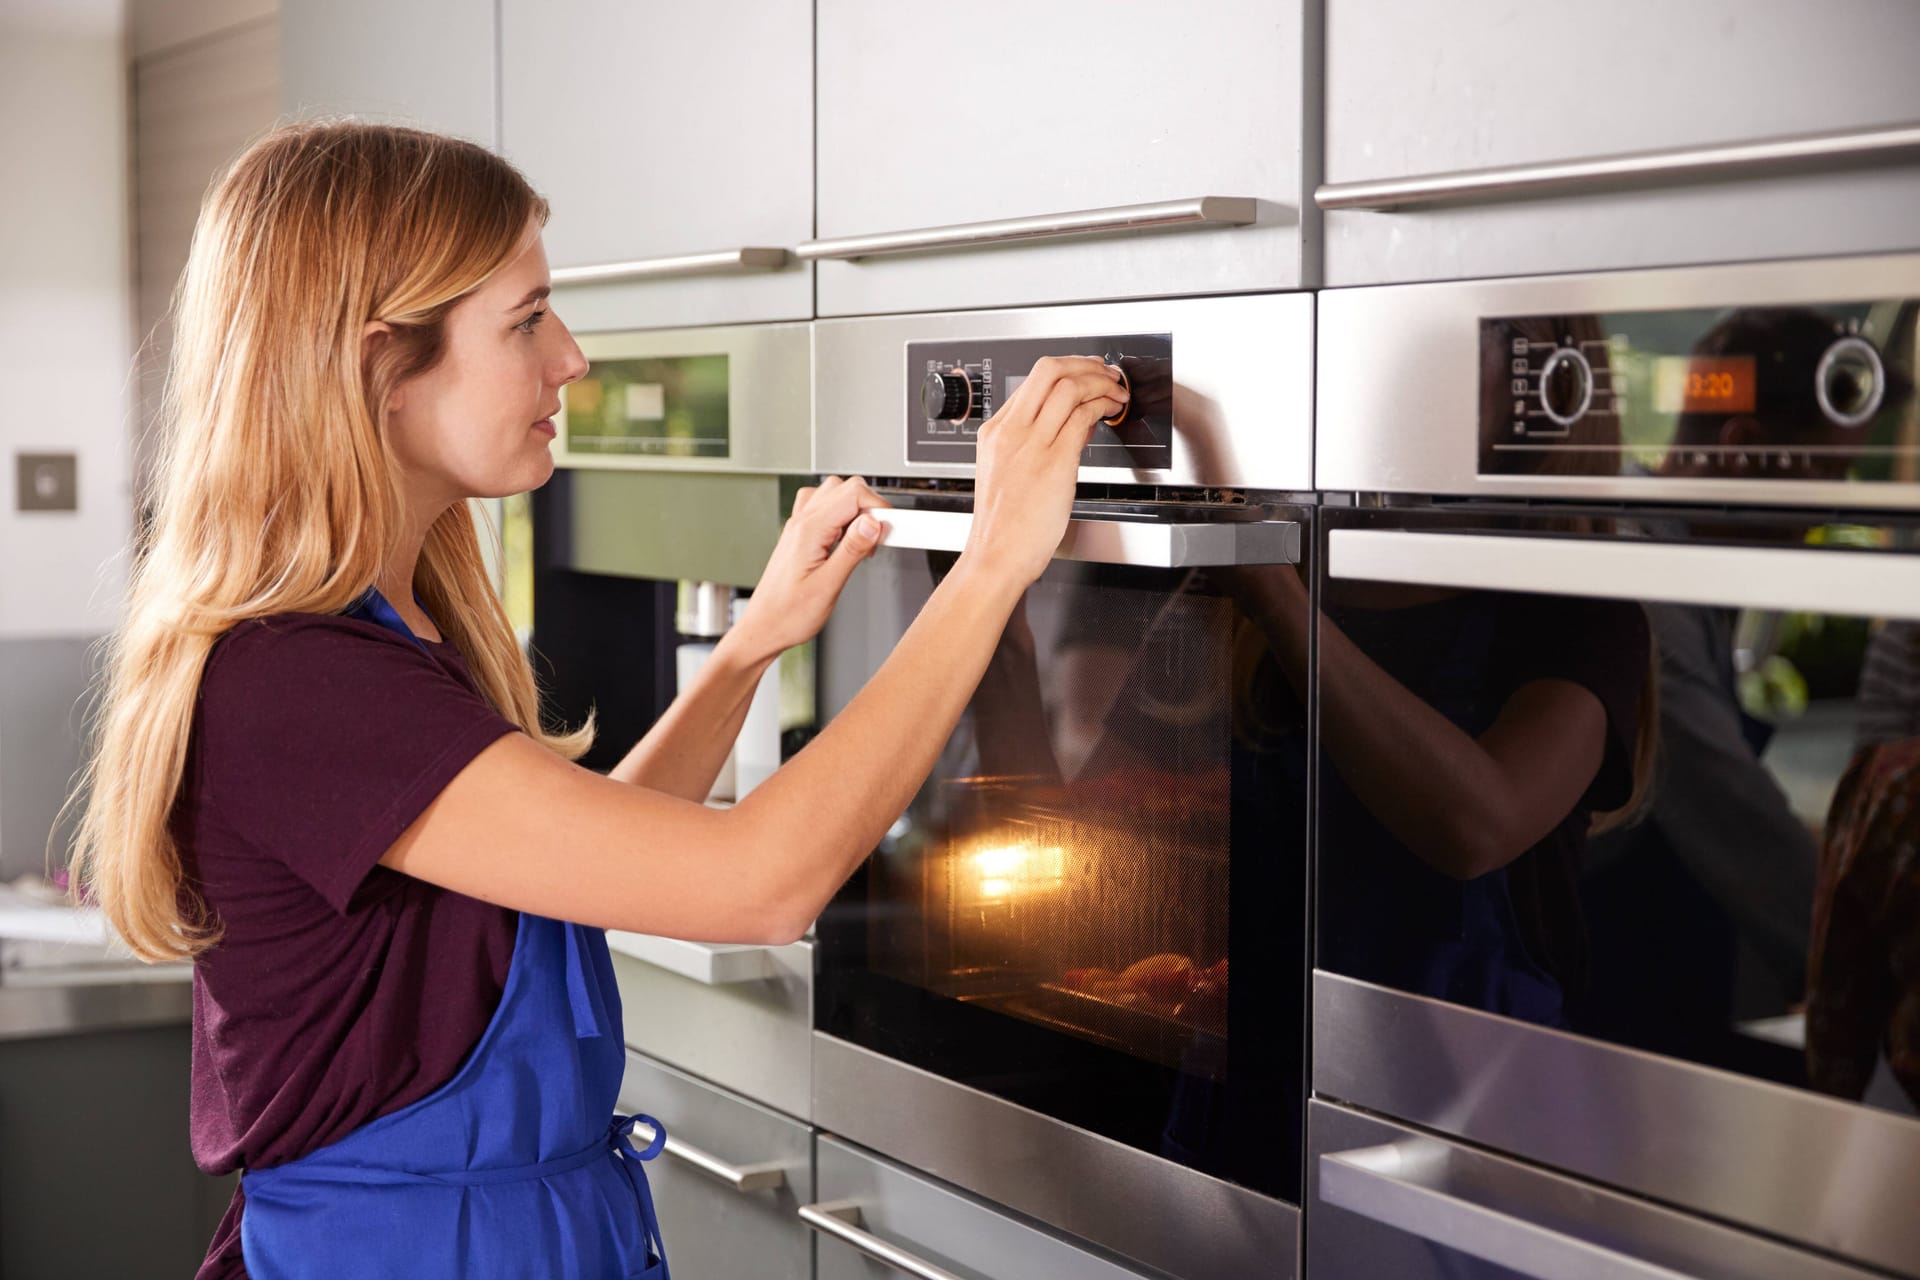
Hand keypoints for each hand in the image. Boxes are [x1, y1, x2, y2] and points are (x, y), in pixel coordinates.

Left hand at [730, 476, 889, 662]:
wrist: (764, 628)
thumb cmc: (788, 615)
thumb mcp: (828, 586)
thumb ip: (852, 550)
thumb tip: (872, 523)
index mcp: (809, 531)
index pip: (852, 494)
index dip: (878, 507)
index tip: (888, 530)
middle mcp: (801, 523)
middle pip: (844, 488)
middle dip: (869, 506)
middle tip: (877, 537)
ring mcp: (798, 527)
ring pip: (833, 493)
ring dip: (854, 509)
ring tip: (862, 539)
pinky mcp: (799, 536)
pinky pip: (820, 507)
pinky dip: (839, 514)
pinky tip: (844, 537)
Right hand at [962, 356, 1126, 588]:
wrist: (996, 556)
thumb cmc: (1005, 527)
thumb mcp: (1009, 473)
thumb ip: (1039, 442)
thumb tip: (1076, 418)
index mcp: (995, 432)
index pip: (1032, 381)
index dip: (1068, 369)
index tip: (1087, 373)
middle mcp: (1010, 431)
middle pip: (1048, 370)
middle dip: (1085, 364)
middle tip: (1105, 372)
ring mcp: (1030, 444)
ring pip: (1069, 386)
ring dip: (1101, 382)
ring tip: (1116, 393)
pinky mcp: (1054, 461)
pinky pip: (1082, 415)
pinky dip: (1102, 405)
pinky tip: (1111, 411)